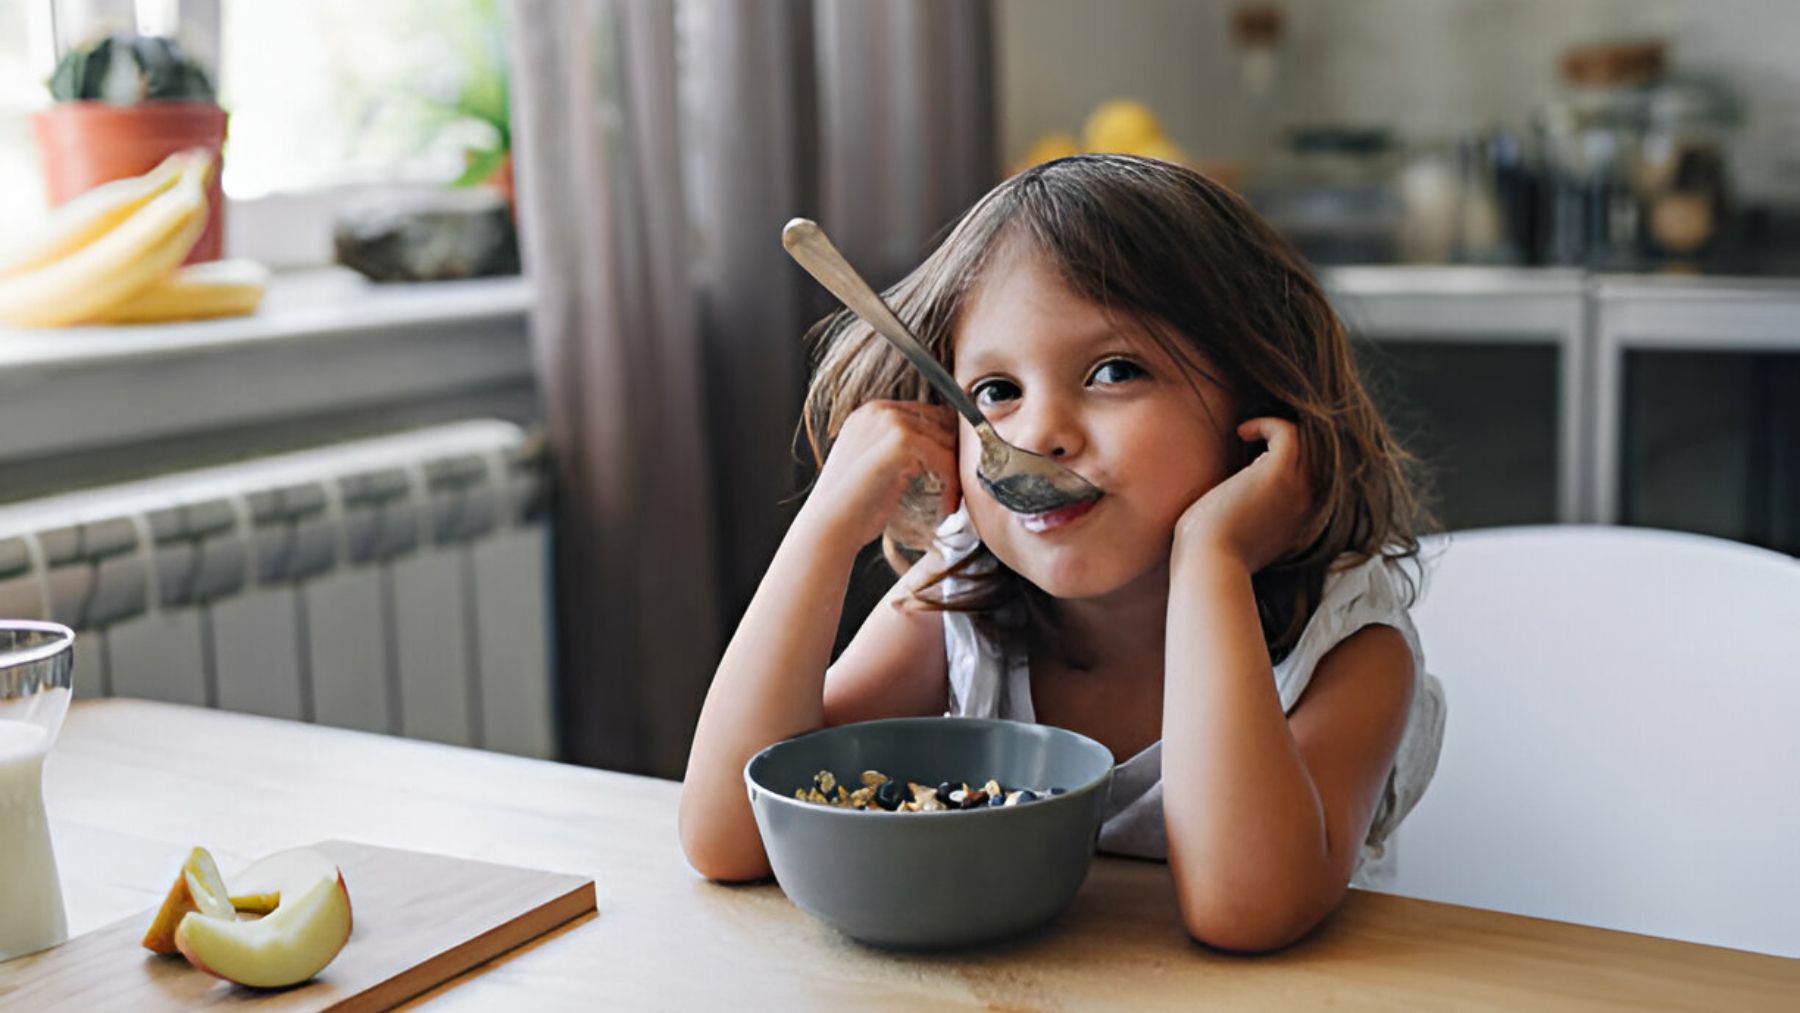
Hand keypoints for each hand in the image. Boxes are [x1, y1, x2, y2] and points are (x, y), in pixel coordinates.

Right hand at [801, 401, 960, 549]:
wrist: (828, 527)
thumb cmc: (852, 509)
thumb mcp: (877, 468)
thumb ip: (902, 452)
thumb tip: (942, 451)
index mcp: (871, 413)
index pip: (927, 414)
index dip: (946, 444)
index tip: (954, 473)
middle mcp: (880, 410)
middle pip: (942, 422)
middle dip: (956, 455)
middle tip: (959, 487)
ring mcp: (890, 422)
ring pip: (947, 441)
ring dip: (957, 473)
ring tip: (953, 500)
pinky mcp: (901, 440)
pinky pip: (945, 458)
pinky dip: (953, 485)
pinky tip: (947, 507)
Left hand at [1175, 417, 1314, 571]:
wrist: (1211, 564)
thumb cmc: (1214, 553)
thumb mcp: (1246, 530)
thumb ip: (1258, 510)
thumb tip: (1243, 482)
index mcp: (1303, 519)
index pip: (1314, 474)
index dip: (1290, 458)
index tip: (1257, 458)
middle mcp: (1309, 503)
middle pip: (1317, 453)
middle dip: (1289, 439)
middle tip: (1256, 436)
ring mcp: (1299, 488)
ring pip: (1307, 440)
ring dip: (1279, 429)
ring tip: (1247, 434)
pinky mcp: (1280, 474)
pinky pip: (1288, 432)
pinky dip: (1266, 424)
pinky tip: (1242, 432)